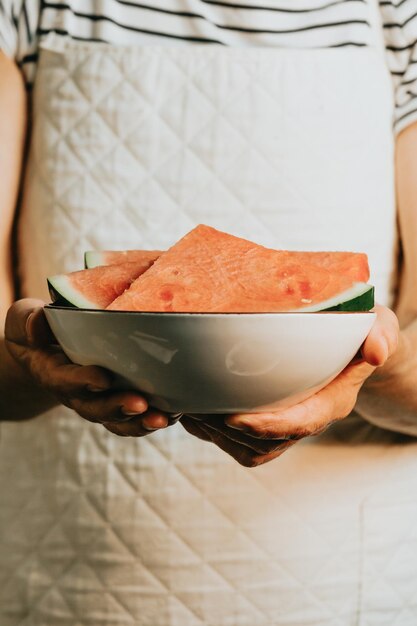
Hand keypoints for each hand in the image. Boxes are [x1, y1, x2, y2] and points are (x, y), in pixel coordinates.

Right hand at [5, 299, 171, 435]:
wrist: (45, 351)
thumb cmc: (39, 331)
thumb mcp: (26, 321)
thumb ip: (29, 322)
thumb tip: (38, 322)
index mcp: (54, 374)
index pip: (66, 382)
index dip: (83, 382)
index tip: (102, 379)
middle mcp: (77, 394)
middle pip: (96, 409)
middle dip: (119, 408)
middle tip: (140, 405)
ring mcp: (98, 402)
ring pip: (118, 420)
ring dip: (141, 422)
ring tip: (164, 418)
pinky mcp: (117, 401)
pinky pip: (134, 418)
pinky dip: (153, 418)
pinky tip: (177, 413)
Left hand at [181, 305, 398, 466]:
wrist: (355, 348)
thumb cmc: (361, 332)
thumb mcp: (377, 324)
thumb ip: (380, 334)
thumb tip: (374, 351)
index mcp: (331, 400)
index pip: (301, 423)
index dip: (268, 425)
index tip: (234, 418)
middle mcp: (308, 417)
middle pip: (268, 443)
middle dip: (230, 432)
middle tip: (197, 408)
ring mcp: (289, 423)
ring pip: (250, 449)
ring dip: (218, 435)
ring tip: (190, 409)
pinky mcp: (271, 421)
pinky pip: (242, 444)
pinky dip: (215, 434)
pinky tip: (194, 411)